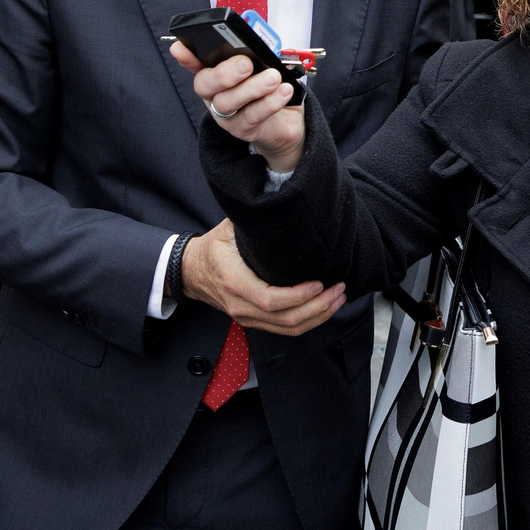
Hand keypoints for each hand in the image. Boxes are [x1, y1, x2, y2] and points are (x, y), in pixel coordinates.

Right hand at [170, 41, 305, 171]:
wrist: (286, 121)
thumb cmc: (270, 89)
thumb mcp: (263, 67)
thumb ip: (254, 56)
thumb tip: (255, 47)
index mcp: (216, 74)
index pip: (195, 63)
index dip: (186, 56)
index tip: (180, 47)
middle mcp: (214, 94)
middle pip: (205, 84)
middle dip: (224, 73)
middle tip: (246, 64)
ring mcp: (226, 114)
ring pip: (228, 102)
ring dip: (252, 87)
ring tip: (273, 77)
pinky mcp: (242, 129)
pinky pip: (253, 116)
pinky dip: (270, 102)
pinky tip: (284, 91)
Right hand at [179, 219, 345, 335]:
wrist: (190, 271)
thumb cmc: (213, 248)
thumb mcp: (229, 229)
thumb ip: (255, 221)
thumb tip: (283, 200)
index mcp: (234, 282)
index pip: (270, 299)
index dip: (298, 295)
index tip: (320, 283)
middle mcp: (240, 305)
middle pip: (285, 319)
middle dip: (318, 307)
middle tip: (339, 289)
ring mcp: (246, 317)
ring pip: (288, 328)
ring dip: (318, 316)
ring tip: (339, 298)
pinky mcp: (253, 321)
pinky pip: (284, 329)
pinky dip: (308, 321)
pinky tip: (325, 308)